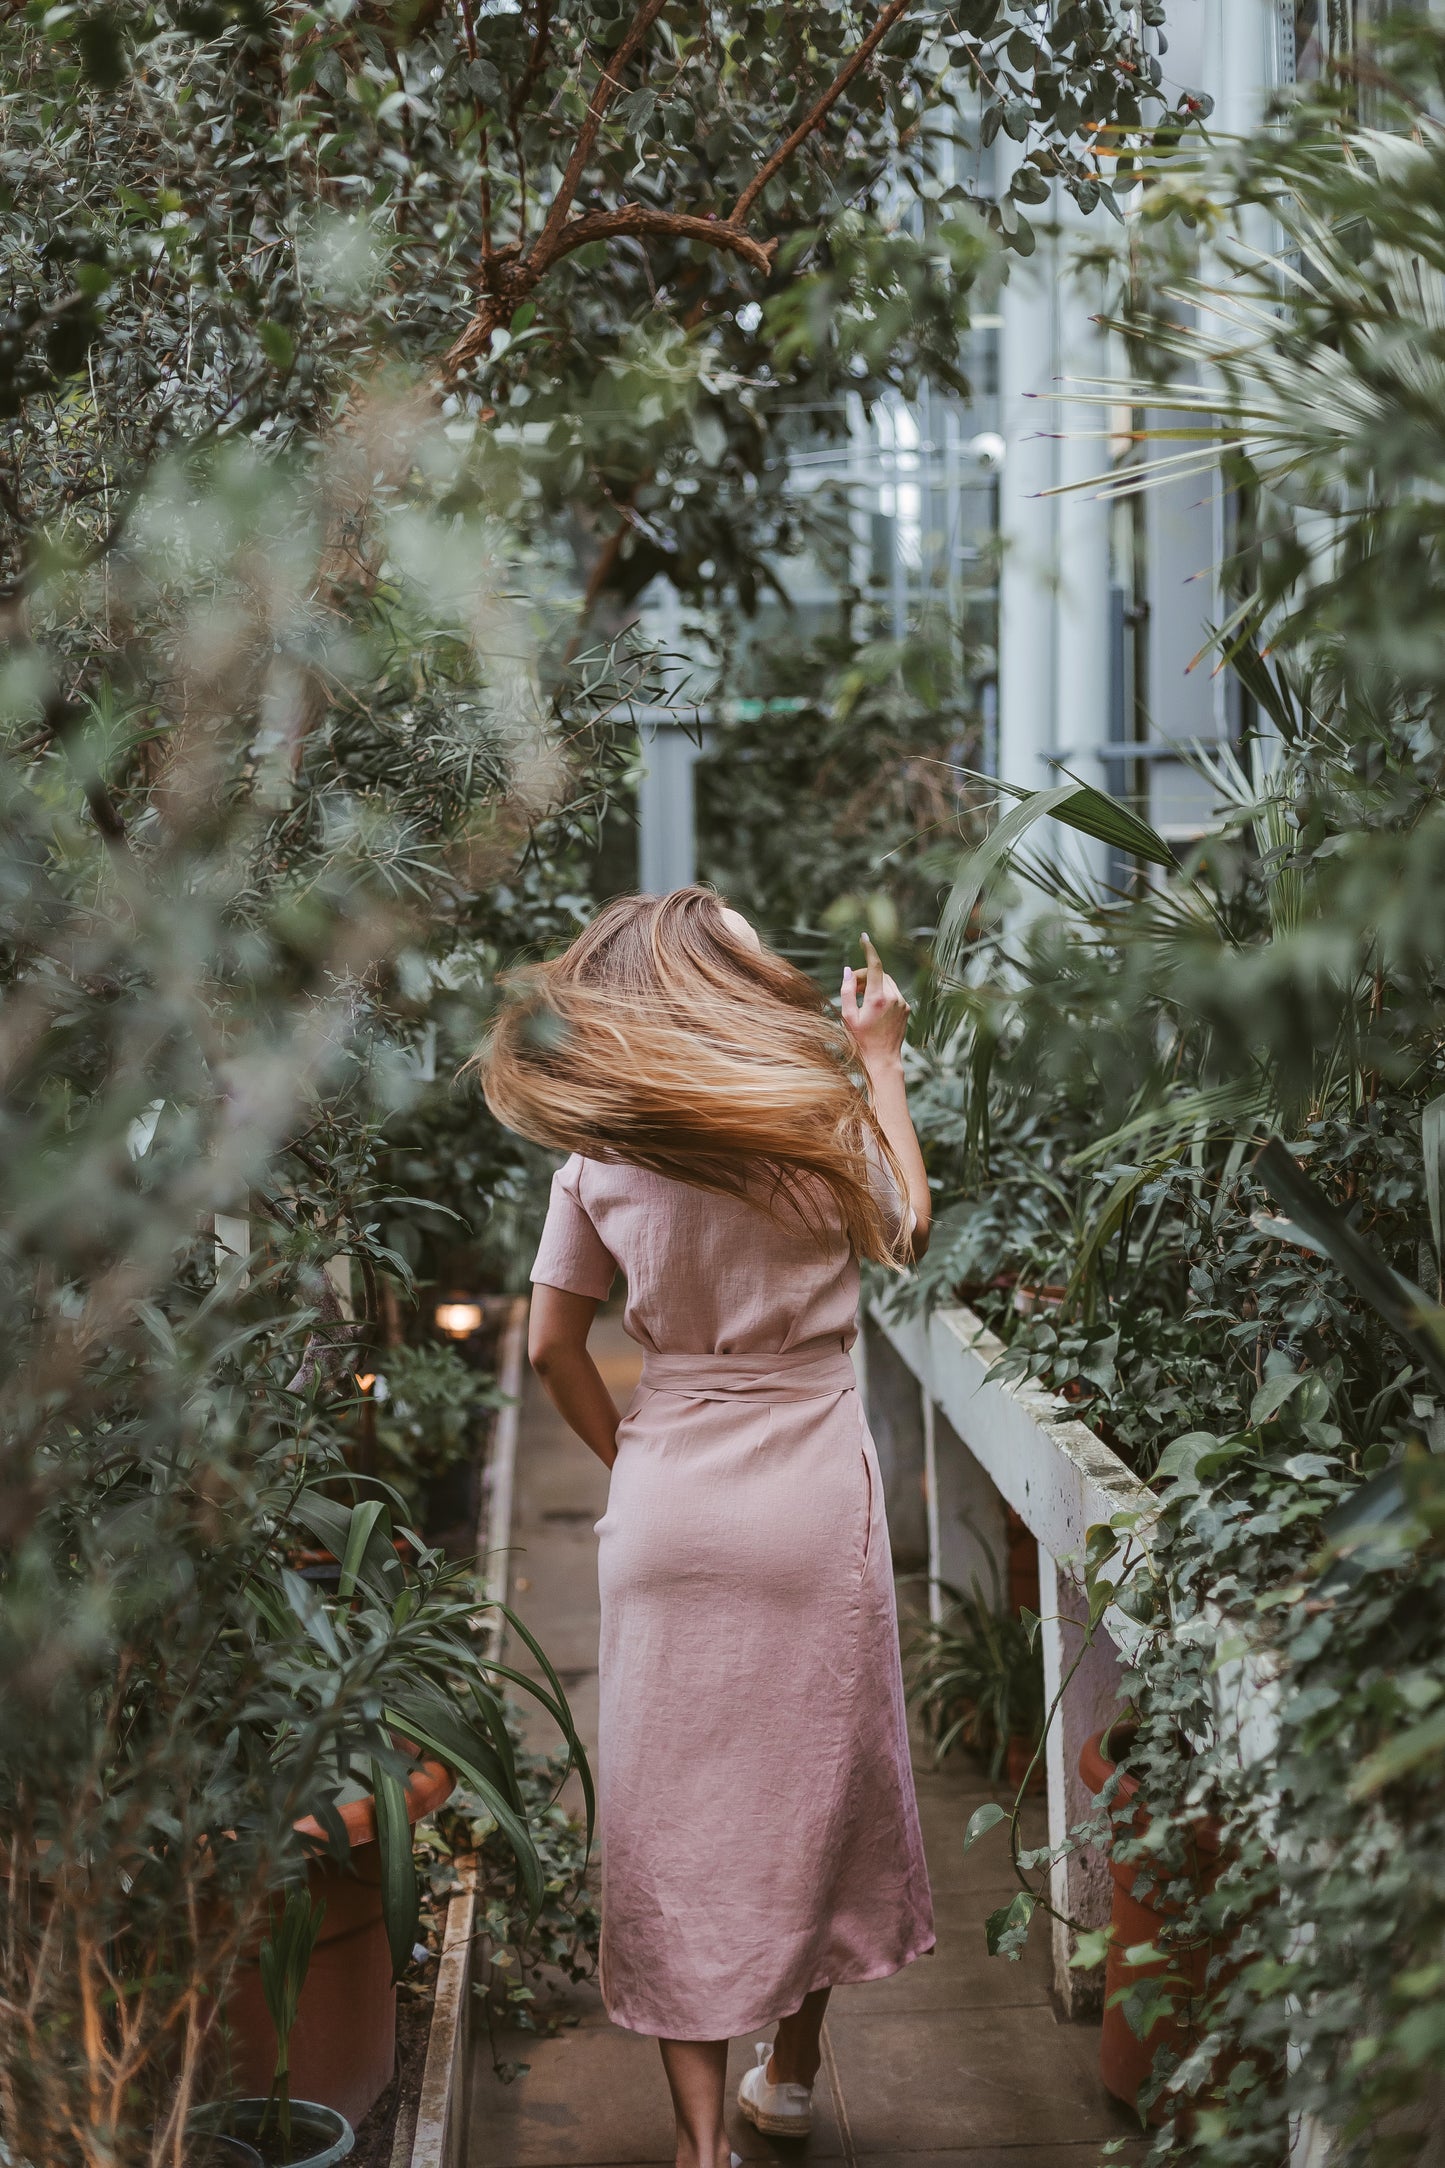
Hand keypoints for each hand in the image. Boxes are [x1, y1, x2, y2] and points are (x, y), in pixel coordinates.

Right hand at [840, 933, 909, 1072]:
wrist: (882, 1059)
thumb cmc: (861, 1040)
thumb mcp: (847, 1016)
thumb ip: (847, 991)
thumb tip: (848, 971)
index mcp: (877, 998)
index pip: (875, 966)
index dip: (869, 949)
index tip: (864, 938)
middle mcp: (893, 998)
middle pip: (879, 974)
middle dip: (865, 976)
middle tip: (853, 988)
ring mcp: (902, 1003)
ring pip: (887, 982)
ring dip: (874, 984)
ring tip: (862, 1000)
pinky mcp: (907, 1008)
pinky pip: (894, 993)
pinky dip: (883, 993)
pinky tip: (874, 1009)